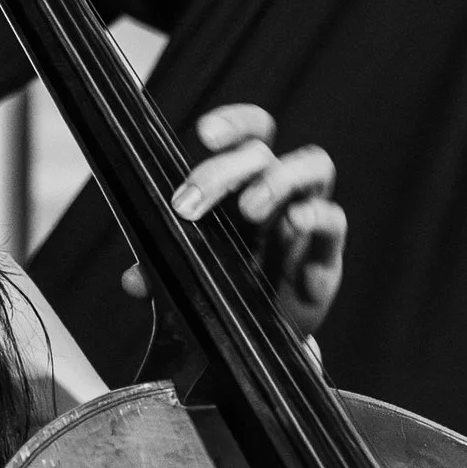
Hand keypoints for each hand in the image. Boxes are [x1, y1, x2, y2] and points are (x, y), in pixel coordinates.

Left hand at [123, 104, 345, 338]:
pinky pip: (333, 225)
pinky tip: (291, 259)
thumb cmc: (228, 292)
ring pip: (315, 165)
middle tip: (194, 203)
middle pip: (263, 153)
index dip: (234, 123)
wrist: (261, 344)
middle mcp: (277, 192)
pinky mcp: (327, 254)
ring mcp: (305, 220)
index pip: (249, 135)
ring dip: (279, 180)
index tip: (205, 133)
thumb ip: (162, 275)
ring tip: (251, 211)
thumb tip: (133, 281)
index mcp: (244, 186)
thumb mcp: (192, 281)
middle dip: (226, 169)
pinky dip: (315, 228)